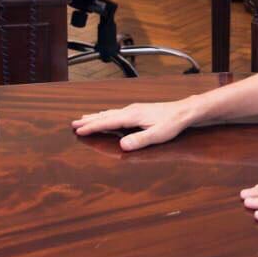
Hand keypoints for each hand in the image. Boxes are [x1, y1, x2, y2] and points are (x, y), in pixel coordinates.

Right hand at [71, 98, 202, 150]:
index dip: (92, 127)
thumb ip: (139, 140)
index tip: (78, 130)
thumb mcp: (157, 135)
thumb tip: (122, 146)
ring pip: (109, 113)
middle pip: (105, 116)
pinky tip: (106, 116)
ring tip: (84, 118)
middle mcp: (130, 110)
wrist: (184, 111)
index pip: (107, 122)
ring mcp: (133, 109)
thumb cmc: (172, 124)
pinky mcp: (138, 111)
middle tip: (73, 123)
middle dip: (89, 120)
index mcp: (132, 116)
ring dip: (96, 117)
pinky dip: (106, 115)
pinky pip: (116, 113)